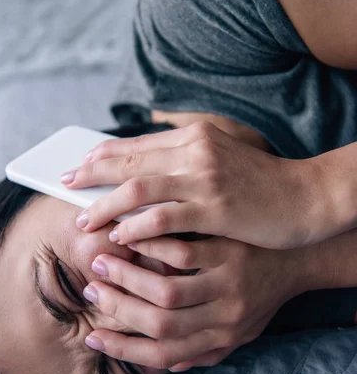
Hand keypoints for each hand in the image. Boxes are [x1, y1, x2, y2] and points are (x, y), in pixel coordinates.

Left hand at [63, 121, 327, 249]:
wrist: (308, 197)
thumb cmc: (263, 185)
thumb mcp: (222, 161)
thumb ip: (186, 163)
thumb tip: (145, 174)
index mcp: (195, 137)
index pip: (137, 143)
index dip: (103, 154)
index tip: (79, 166)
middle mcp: (196, 150)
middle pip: (129, 159)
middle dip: (91, 173)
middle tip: (64, 184)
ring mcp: (205, 177)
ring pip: (138, 186)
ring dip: (105, 204)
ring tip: (83, 220)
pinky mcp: (216, 206)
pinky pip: (163, 215)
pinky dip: (135, 225)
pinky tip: (118, 236)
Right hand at [83, 235, 305, 369]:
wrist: (298, 259)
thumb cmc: (262, 297)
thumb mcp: (240, 333)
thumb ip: (206, 351)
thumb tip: (168, 364)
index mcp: (221, 338)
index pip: (163, 354)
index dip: (124, 350)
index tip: (94, 338)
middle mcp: (223, 317)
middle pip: (159, 323)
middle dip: (118, 308)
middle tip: (92, 288)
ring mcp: (227, 283)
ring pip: (167, 290)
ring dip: (128, 277)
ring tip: (103, 261)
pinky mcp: (229, 251)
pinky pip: (183, 252)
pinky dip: (152, 247)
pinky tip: (133, 236)